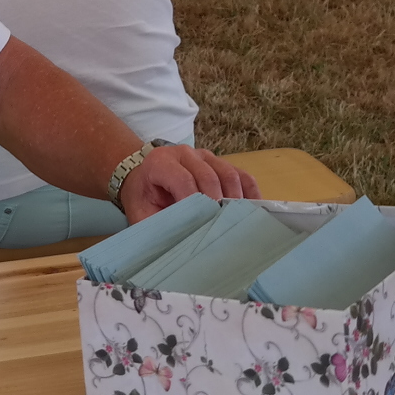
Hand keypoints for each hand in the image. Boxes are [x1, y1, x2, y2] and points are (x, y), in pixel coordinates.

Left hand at [118, 144, 259, 219]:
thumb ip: (158, 224)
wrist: (142, 178)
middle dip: (218, 204)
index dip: (196, 203)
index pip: (184, 181)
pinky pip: (240, 174)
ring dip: (236, 199)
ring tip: (237, 222)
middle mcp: (184, 154)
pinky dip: (249, 192)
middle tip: (224, 228)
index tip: (203, 225)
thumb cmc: (143, 199)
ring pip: (228, 173)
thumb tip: (182, 240)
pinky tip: (253, 210)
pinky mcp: (219, 162)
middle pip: (209, 176)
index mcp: (160, 163)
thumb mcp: (141, 214)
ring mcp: (204, 156)